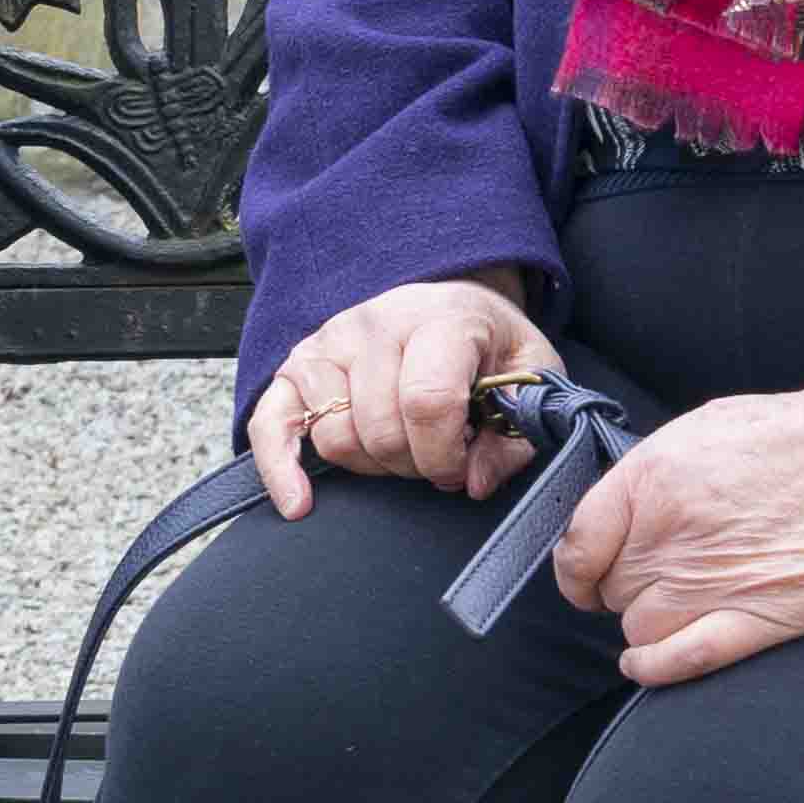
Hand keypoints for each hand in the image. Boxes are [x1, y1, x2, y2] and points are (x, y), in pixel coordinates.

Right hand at [246, 270, 551, 517]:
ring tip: (401, 450)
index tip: (460, 468)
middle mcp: (378, 322)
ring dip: (370, 465)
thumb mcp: (532, 377)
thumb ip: (517, 433)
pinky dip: (281, 467)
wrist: (452, 301)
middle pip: (379, 428)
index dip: (444, 455)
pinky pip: (271, 423)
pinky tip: (299, 502)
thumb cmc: (491, 346)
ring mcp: (331, 340)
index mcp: (442, 318)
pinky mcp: (298, 365)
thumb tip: (473, 482)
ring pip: (334, 435)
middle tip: (435, 458)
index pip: (427, 401)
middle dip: (412, 465)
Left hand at [552, 360, 803, 687]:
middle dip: (626, 584)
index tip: (587, 571)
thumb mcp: (705, 426)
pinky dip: (652, 667)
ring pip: (637, 629)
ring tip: (683, 598)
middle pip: (612, 589)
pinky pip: (677, 661)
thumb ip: (651, 474)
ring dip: (649, 619)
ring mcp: (711, 584)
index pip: (578, 544)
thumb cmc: (802, 436)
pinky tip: (645, 662)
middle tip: (661, 569)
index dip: (579, 565)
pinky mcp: (754, 622)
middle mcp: (673, 535)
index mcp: (655, 478)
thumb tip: (617, 511)